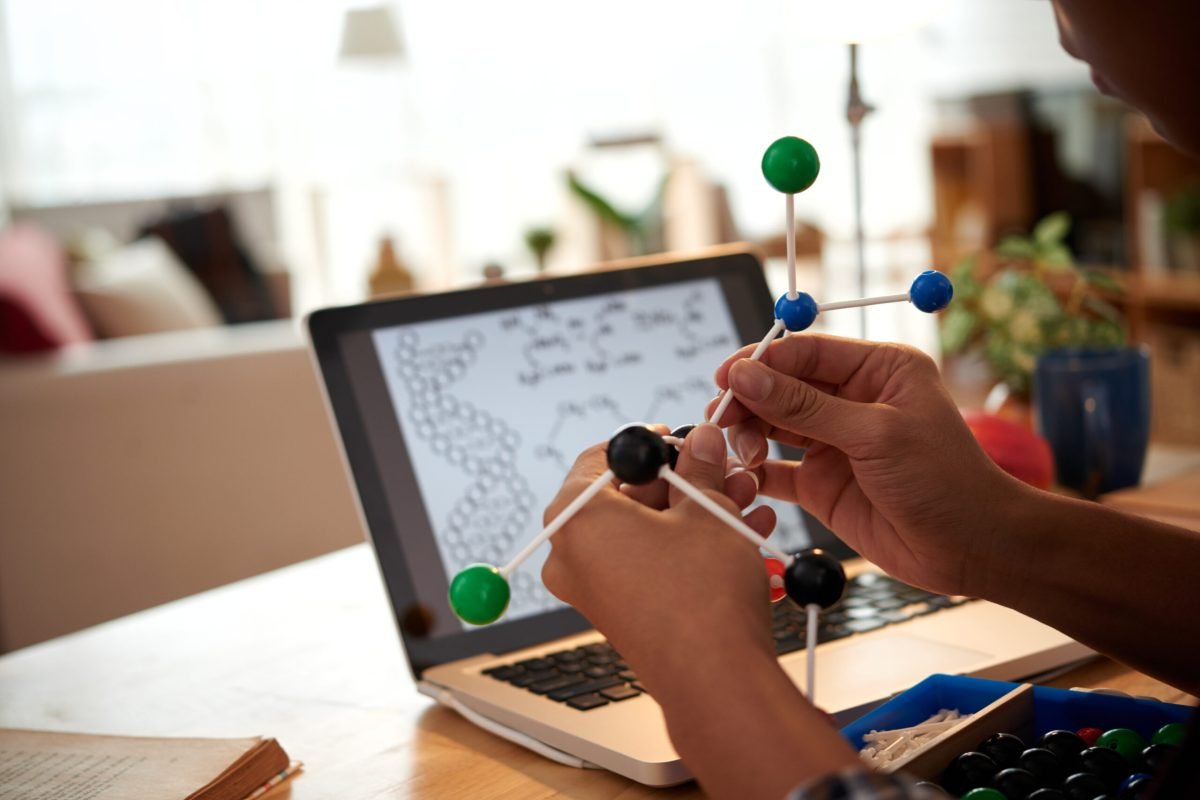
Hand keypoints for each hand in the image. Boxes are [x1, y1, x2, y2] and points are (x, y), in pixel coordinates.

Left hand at [540, 423, 776, 688]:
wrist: (717, 680)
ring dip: (696, 513)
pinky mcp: (620, 614)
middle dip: (682, 481)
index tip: (680, 439)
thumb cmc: (702, 595)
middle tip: (723, 469)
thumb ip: (700, 466)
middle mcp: (572, 555)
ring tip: (745, 501)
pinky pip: (651, 564)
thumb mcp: (708, 510)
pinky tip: (738, 535)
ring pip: (646, 532)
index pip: (599, 458)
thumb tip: (703, 440)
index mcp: (575, 519)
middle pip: (624, 496)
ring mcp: (593, 589)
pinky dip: (688, 547)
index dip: (646, 443)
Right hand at [708, 334, 1022, 596]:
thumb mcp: (875, 434)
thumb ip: (805, 407)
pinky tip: (742, 475)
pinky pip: (775, 470)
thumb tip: (746, 377)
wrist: (971, 549)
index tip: (725, 376)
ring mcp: (833, 442)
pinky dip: (754, 471)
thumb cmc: (944, 480)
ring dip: (747, 434)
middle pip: (781, 387)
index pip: (806, 352)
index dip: (762, 361)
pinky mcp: (820, 483)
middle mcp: (851, 400)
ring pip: (771, 425)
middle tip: (719, 416)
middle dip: (748, 400)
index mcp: (877, 369)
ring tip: (737, 450)